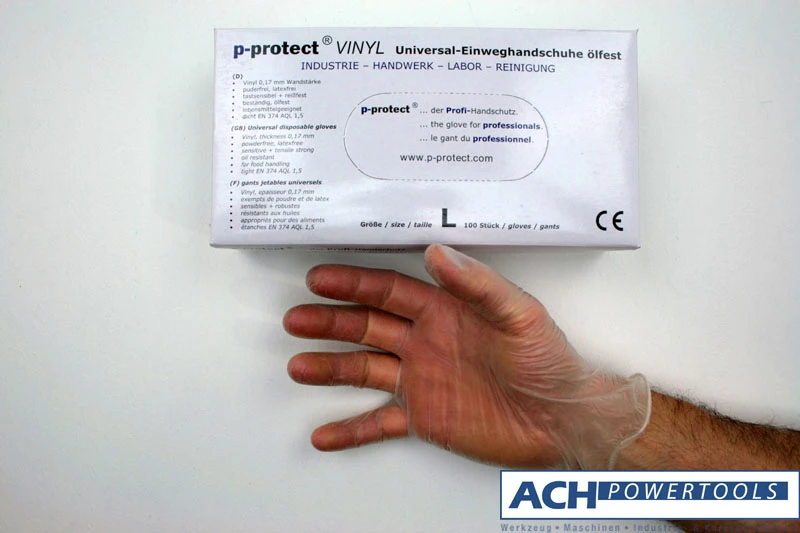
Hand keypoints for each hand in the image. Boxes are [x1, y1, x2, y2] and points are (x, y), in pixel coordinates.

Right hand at [284, 245, 649, 468]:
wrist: (564, 420)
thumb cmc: (550, 363)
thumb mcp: (518, 314)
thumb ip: (477, 284)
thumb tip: (439, 252)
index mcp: (445, 313)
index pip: (389, 292)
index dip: (354, 283)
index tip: (321, 278)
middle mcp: (426, 343)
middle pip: (367, 326)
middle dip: (330, 322)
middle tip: (296, 318)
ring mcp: (422, 381)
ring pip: (364, 370)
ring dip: (331, 368)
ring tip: (299, 366)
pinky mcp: (425, 418)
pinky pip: (379, 424)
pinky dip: (351, 430)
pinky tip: (325, 433)